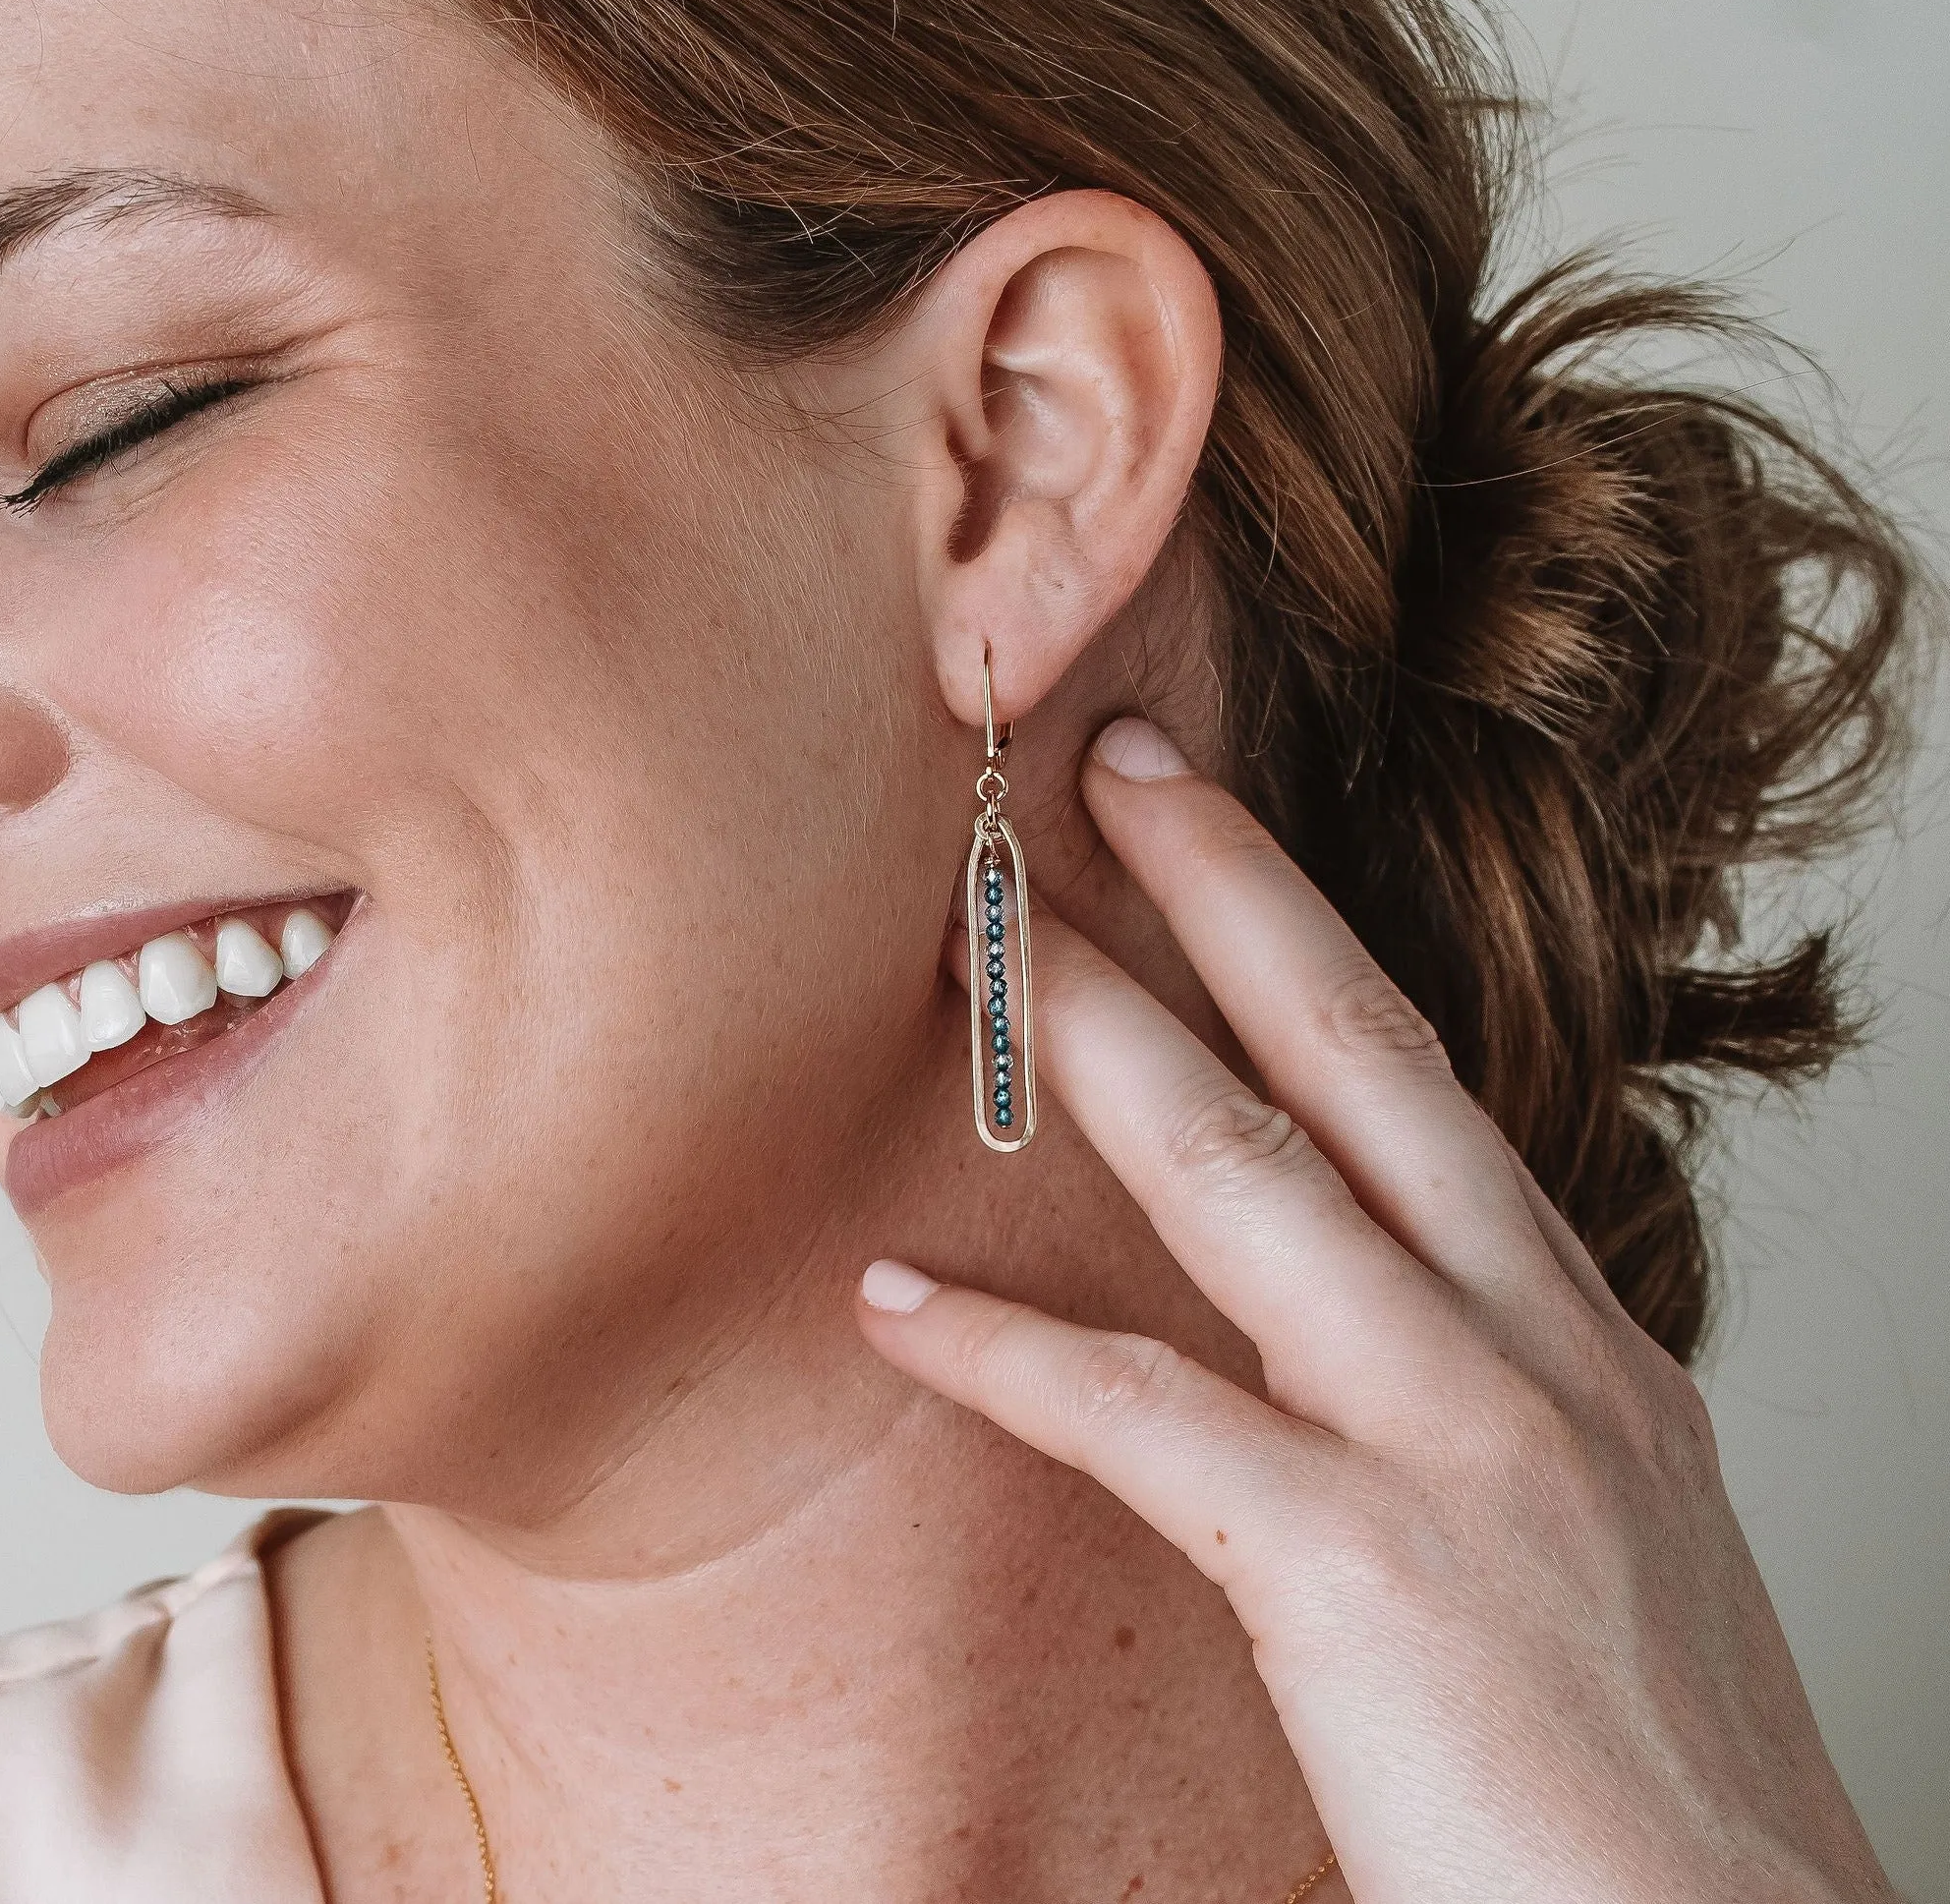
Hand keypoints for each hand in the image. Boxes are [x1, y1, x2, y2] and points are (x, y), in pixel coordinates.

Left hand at [857, 717, 1893, 1903]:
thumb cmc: (1640, 1771)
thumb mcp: (1585, 1525)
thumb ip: (1474, 1397)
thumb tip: (1352, 1326)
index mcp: (1575, 1333)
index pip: (1423, 1081)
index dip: (1311, 936)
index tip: (1215, 833)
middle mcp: (1529, 1344)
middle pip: (1358, 1054)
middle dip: (1227, 888)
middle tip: (1115, 767)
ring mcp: (1459, 1442)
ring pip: (1245, 1180)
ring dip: (1095, 1043)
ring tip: (976, 949)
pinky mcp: (1364, 1570)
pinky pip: (1146, 1420)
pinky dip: (1009, 1353)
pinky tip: (898, 1303)